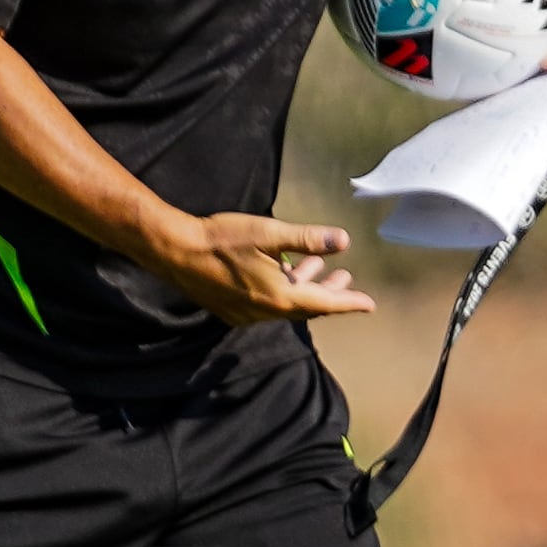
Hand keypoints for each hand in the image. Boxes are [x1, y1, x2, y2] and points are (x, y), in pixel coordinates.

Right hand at [155, 211, 371, 327]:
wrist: (176, 253)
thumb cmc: (221, 239)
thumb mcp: (269, 233)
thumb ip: (308, 239)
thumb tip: (344, 241)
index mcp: (279, 296)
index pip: (325, 303)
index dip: (350, 303)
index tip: (370, 305)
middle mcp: (265, 311)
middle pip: (308, 307)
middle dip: (329, 293)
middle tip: (346, 278)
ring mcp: (246, 314)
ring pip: (287, 305)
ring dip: (304, 287)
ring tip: (316, 268)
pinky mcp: (232, 310)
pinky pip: (267, 306)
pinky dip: (283, 291)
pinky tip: (281, 270)